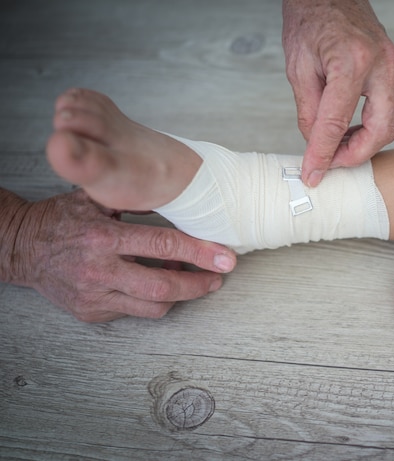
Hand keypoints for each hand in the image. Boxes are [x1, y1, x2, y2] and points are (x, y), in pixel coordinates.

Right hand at [1, 189, 236, 321]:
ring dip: (180, 294)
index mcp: (102, 236)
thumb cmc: (62, 220)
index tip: (225, 257)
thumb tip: (180, 197)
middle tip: (218, 277)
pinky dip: (153, 300)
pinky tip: (157, 283)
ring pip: (153, 307)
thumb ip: (135, 198)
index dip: (199, 252)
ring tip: (191, 278)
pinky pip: (134, 311)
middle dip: (199, 284)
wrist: (22, 248)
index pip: (162, 245)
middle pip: (163, 286)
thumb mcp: (96, 199)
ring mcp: (95, 296)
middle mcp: (99, 270)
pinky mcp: (92, 312)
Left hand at [282, 0, 393, 186]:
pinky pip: (390, 112)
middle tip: (331, 163)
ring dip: (365, 144)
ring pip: (391, 125)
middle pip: (382, 130)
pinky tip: (349, 131)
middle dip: (356, 155)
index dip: (322, 154)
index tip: (312, 172)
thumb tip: (315, 145)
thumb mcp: (298, 68)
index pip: (336, 122)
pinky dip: (371, 129)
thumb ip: (308, 111)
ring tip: (336, 147)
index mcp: (351, 61)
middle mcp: (381, 65)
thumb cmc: (312, 19)